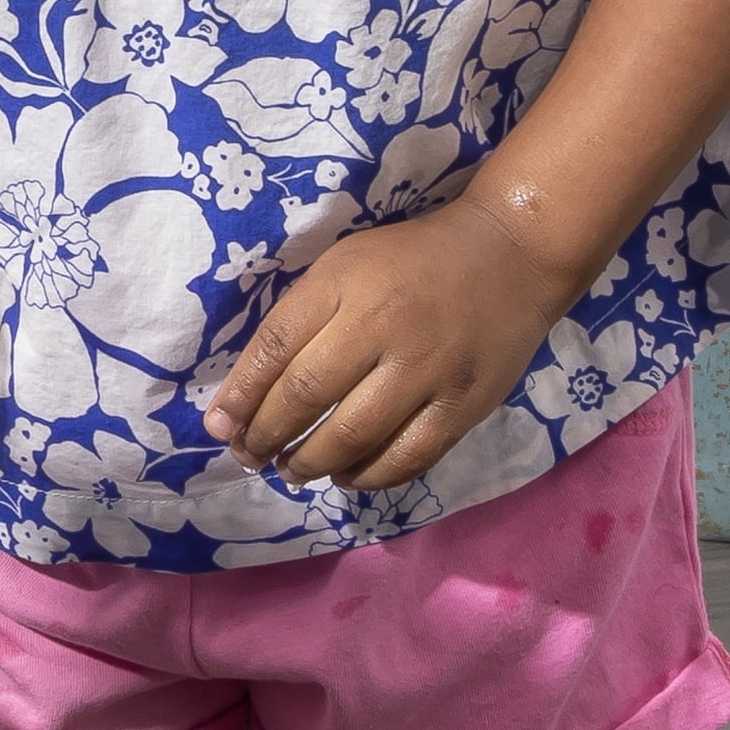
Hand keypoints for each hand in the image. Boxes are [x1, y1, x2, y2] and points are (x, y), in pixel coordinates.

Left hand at [200, 200, 588, 492]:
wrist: (510, 253)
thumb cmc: (410, 260)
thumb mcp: (344, 265)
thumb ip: (299, 318)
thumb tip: (248, 391)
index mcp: (343, 284)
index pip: (275, 347)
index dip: (240, 396)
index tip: (219, 428)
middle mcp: (381, 326)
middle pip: (307, 395)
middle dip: (266, 435)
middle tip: (250, 456)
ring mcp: (426, 369)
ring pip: (353, 435)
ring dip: (311, 463)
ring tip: (292, 471)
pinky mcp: (464, 404)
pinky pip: (408, 457)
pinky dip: (369, 476)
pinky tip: (346, 475)